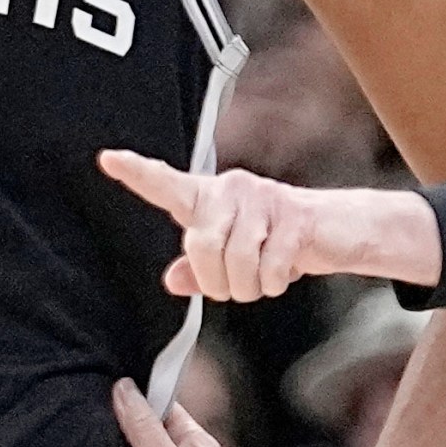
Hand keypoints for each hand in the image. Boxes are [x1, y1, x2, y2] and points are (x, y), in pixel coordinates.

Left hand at [96, 150, 438, 298]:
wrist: (337, 230)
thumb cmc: (277, 241)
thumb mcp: (233, 258)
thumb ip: (199, 269)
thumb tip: (172, 280)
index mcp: (210, 199)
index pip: (167, 185)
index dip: (137, 174)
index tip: (108, 159)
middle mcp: (232, 189)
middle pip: (202, 247)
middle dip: (218, 282)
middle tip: (235, 284)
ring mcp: (264, 199)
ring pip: (236, 262)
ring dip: (249, 286)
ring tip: (262, 276)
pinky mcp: (294, 216)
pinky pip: (269, 268)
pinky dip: (274, 283)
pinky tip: (283, 272)